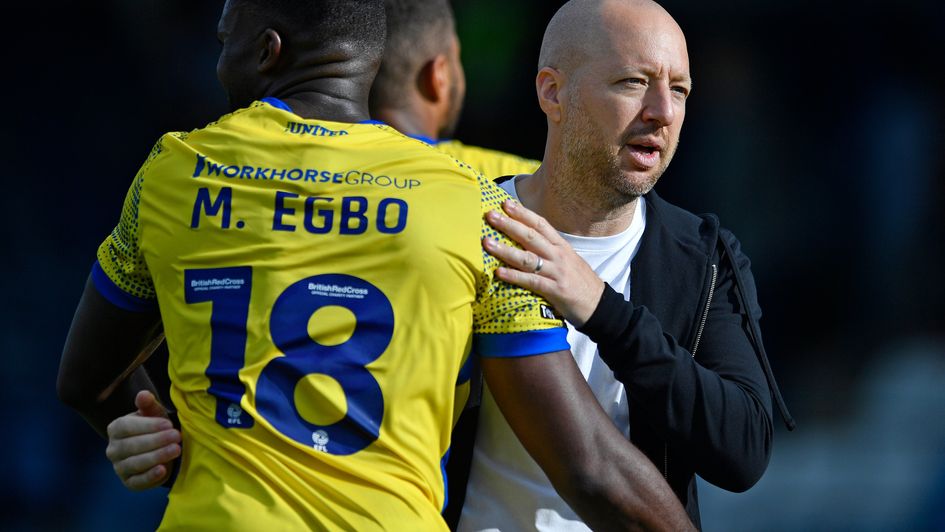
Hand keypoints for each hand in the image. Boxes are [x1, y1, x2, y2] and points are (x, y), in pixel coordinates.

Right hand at [105, 390, 181, 490]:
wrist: (161, 447)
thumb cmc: (156, 427)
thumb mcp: (154, 414)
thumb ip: (148, 405)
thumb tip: (143, 394)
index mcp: (116, 429)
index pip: (126, 427)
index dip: (147, 426)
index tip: (168, 424)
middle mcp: (113, 449)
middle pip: (132, 446)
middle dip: (156, 441)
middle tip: (176, 436)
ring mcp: (119, 467)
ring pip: (135, 463)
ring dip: (157, 456)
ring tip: (176, 449)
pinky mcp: (129, 482)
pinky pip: (137, 481)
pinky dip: (150, 477)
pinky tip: (163, 470)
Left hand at [482, 200, 603, 326]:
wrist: (600, 306)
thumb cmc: (580, 283)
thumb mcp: (568, 260)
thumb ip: (550, 251)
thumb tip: (527, 242)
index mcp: (561, 246)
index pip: (541, 225)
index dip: (523, 213)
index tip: (506, 204)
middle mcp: (559, 256)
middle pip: (531, 236)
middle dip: (510, 225)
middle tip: (491, 215)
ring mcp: (557, 272)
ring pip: (528, 258)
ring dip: (505, 250)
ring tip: (487, 242)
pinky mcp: (555, 290)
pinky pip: (531, 281)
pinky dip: (514, 276)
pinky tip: (498, 272)